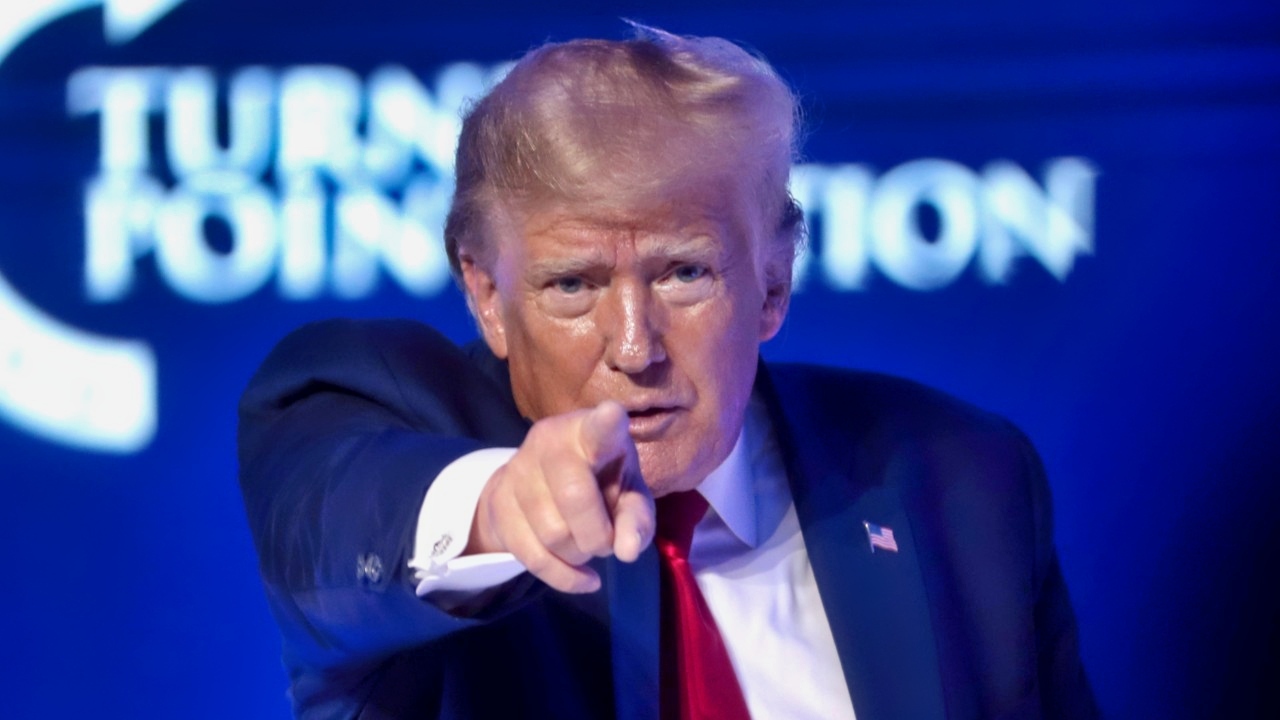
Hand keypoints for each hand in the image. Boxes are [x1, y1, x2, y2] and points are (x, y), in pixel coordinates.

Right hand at [467, 401, 654, 592]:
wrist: (540, 481)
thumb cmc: (600, 481)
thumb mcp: (629, 495)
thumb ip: (636, 519)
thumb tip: (628, 551)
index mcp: (590, 431)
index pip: (598, 428)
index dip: (605, 424)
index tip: (611, 414)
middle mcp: (550, 440)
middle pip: (573, 497)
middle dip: (598, 535)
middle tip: (606, 541)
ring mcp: (518, 468)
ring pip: (552, 533)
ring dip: (579, 554)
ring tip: (588, 545)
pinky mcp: (498, 500)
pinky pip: (532, 556)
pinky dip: (564, 577)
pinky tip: (584, 579)